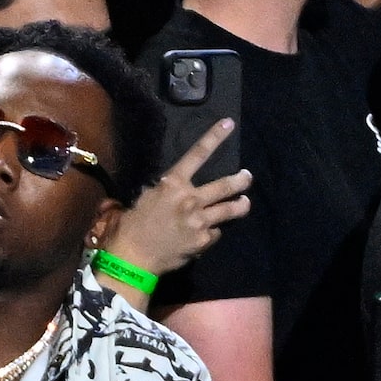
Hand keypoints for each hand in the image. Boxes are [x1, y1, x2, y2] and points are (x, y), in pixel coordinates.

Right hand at [105, 118, 250, 285]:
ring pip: (230, 210)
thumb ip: (167, 190)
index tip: (229, 124)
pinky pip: (216, 233)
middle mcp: (190, 199)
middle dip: (240, 181)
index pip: (197, 154)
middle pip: (224, 185)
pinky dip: (213, 232)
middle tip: (247, 177)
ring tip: (245, 203)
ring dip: (241, 205)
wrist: (133, 256)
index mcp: (173, 184)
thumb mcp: (146, 198)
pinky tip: (204, 235)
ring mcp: (199, 220)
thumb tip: (177, 187)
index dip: (214, 137)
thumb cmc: (133, 225)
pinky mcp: (204, 240)